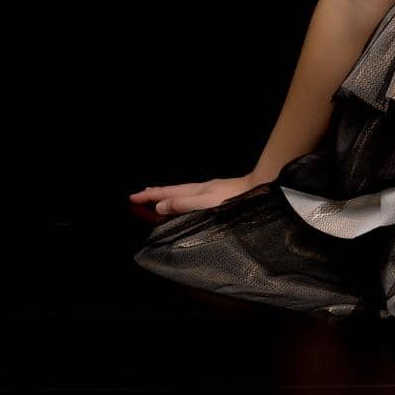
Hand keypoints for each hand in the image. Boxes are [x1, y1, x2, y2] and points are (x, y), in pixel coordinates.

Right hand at [128, 173, 258, 215]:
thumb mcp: (206, 203)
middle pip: (174, 190)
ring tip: (159, 196)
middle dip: (156, 193)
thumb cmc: (235, 199)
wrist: (262, 188)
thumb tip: (159, 206)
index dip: (150, 197)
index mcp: (196, 191)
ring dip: (169, 195)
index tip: (132, 197)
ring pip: (184, 192)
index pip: (168, 194)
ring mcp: (212, 190)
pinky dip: (183, 197)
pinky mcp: (221, 193)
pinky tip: (189, 200)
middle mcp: (202, 188)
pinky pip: (194, 195)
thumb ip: (184, 205)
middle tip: (141, 195)